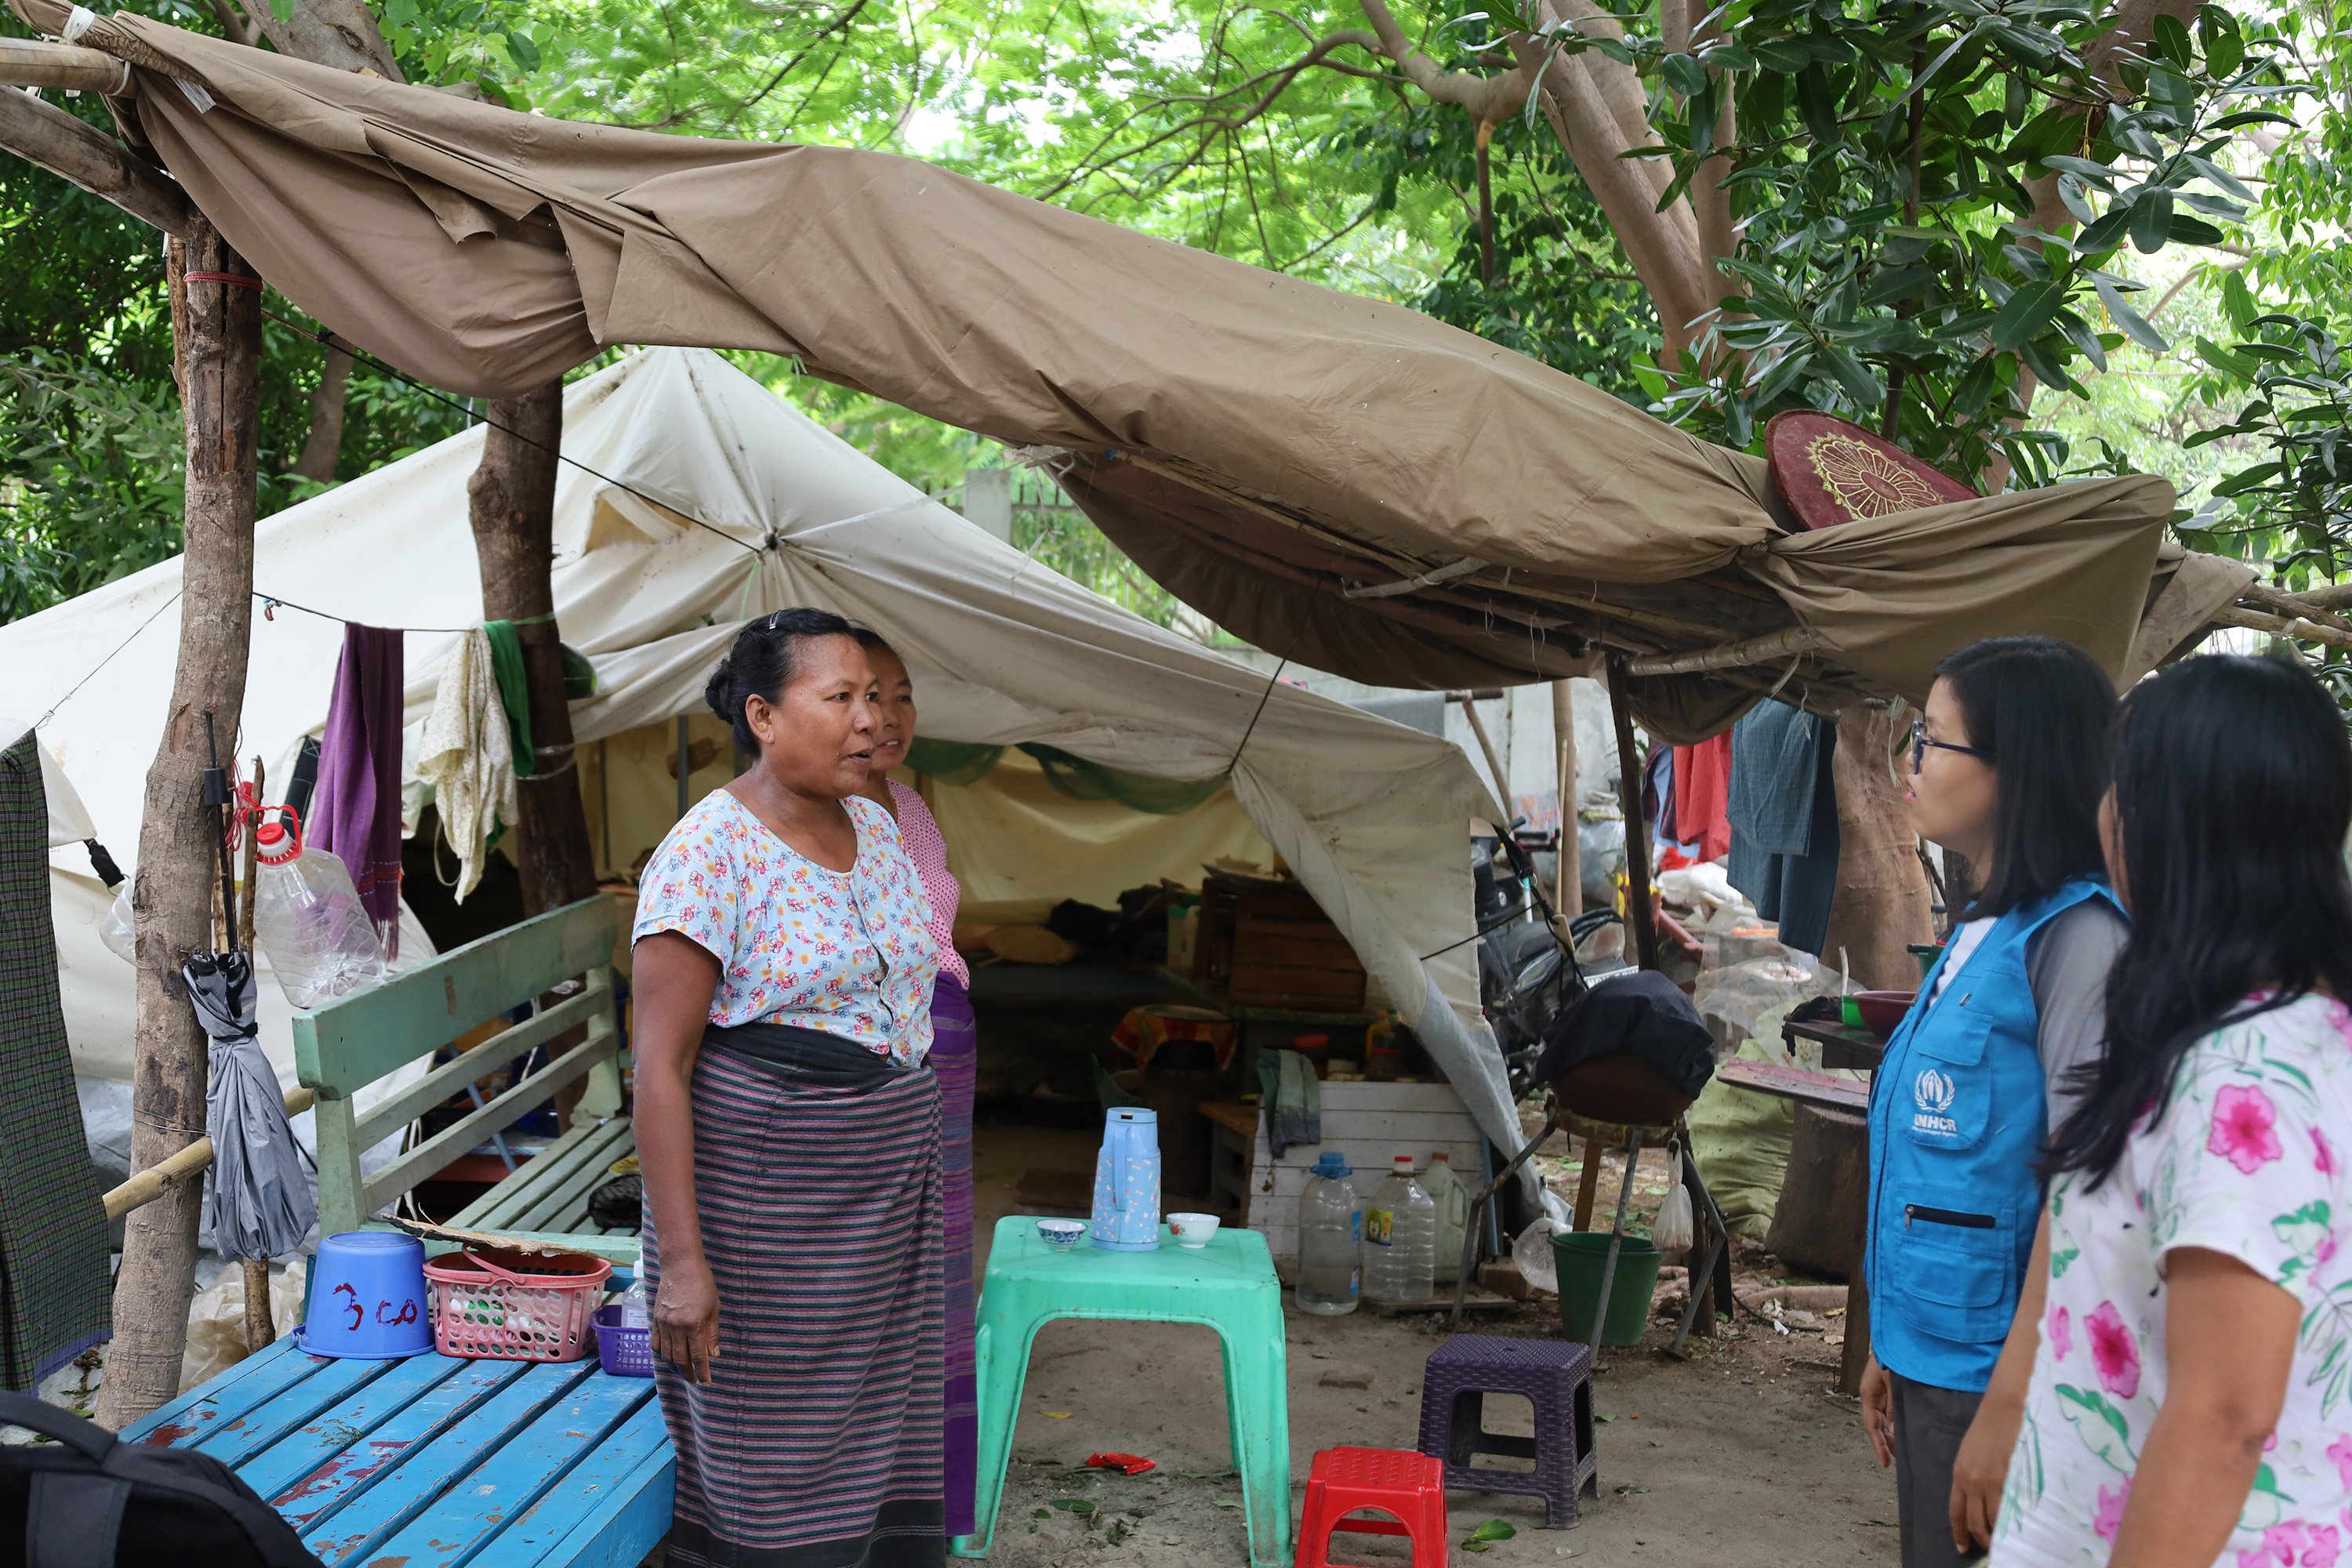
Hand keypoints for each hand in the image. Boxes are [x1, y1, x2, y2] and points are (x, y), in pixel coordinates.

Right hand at [652, 1257, 720, 1384]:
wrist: (680, 1266)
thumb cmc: (702, 1284)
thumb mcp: (714, 1308)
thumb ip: (712, 1334)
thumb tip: (714, 1355)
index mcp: (694, 1325)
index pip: (698, 1356)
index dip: (702, 1372)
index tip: (707, 1382)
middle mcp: (676, 1327)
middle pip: (680, 1359)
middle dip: (688, 1373)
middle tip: (694, 1380)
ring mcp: (663, 1324)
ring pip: (666, 1354)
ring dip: (674, 1366)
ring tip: (682, 1372)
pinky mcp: (655, 1319)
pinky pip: (656, 1343)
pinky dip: (661, 1353)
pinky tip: (668, 1357)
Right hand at [1860, 1356, 1895, 1467]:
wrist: (1901, 1335)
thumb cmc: (1896, 1355)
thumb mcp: (1894, 1383)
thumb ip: (1893, 1408)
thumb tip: (1893, 1432)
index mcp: (1868, 1393)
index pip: (1872, 1425)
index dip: (1878, 1445)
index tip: (1886, 1462)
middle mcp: (1872, 1393)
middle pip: (1876, 1424)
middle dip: (1885, 1442)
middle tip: (1897, 1459)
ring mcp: (1881, 1390)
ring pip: (1883, 1418)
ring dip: (1891, 1433)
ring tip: (1901, 1449)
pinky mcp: (1890, 1387)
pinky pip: (1890, 1410)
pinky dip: (1895, 1422)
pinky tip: (1903, 1429)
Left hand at [1950, 1392, 2023, 1552]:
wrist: (2006, 1406)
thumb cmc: (1989, 1425)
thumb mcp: (1971, 1452)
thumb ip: (1972, 1476)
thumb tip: (1979, 1499)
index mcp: (1960, 1474)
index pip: (1955, 1512)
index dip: (1959, 1532)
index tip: (1962, 1547)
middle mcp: (1972, 1482)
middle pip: (1974, 1522)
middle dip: (1981, 1539)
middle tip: (1990, 1550)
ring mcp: (1993, 1482)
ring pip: (1994, 1521)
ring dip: (1999, 1534)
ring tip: (2007, 1542)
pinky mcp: (2012, 1479)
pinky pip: (2013, 1509)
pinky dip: (2016, 1522)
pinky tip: (2022, 1528)